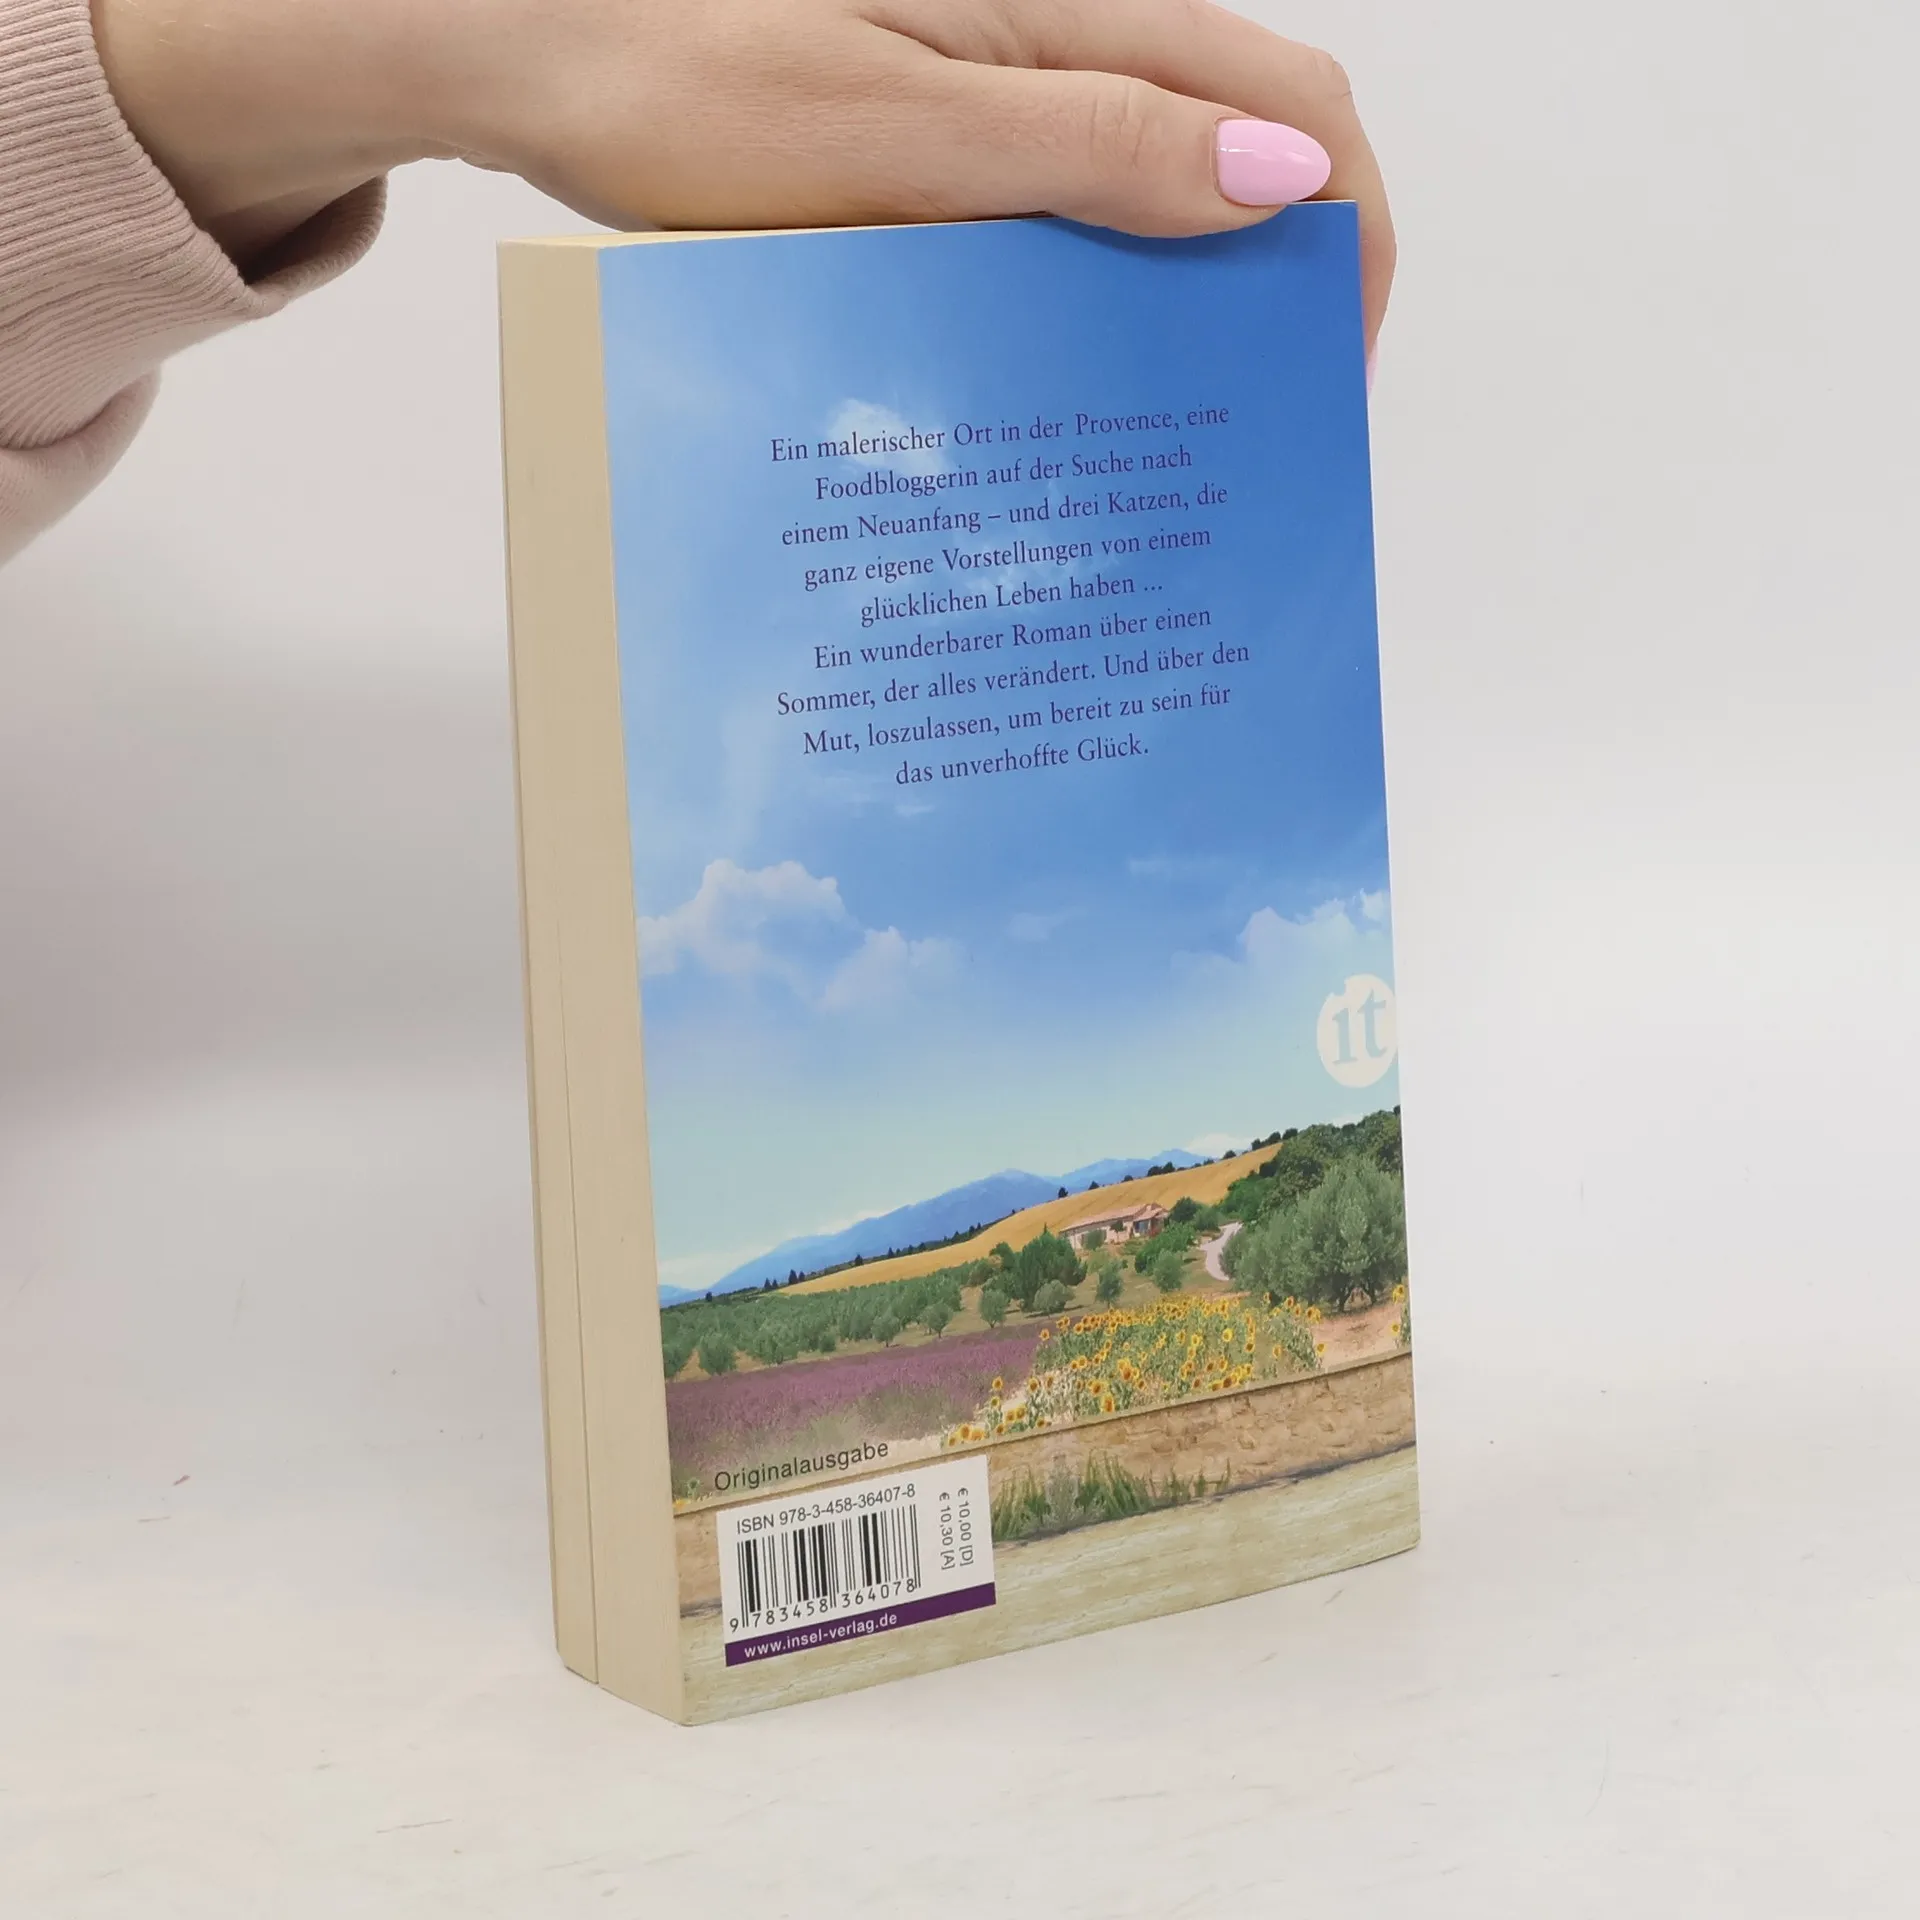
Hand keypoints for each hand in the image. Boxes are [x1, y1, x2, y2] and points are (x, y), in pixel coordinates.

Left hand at [94, 0, 1392, 344]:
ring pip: (1155, 166)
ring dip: (1186, 276)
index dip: (1342, 233)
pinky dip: (1094, 268)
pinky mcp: (938, 112)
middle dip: (1278, 266)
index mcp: (1070, 10)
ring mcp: (995, 68)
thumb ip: (1087, 149)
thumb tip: (1270, 183)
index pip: (1293, 103)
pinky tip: (1057, 350)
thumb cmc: (677, 70)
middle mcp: (1052, 27)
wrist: (523, 41)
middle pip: (1241, 131)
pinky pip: (1061, 187)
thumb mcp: (899, 130)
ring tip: (1158, 403)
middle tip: (1247, 409)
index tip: (1325, 368)